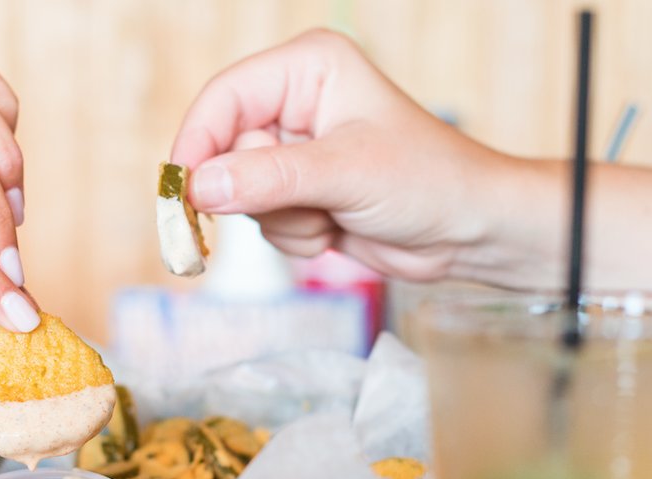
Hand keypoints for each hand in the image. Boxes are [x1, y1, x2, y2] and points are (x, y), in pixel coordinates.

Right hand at [170, 28, 517, 281]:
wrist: (468, 231)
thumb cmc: (427, 181)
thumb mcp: (346, 174)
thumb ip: (270, 179)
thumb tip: (199, 188)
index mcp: (307, 68)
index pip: (224, 99)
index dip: (198, 146)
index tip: (183, 194)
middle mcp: (294, 105)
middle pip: (226, 153)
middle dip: (263, 194)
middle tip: (309, 207)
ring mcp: (295, 153)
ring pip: (242, 196)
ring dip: (285, 220)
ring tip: (334, 215)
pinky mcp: (299, 194)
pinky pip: (264, 224)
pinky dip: (296, 237)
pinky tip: (336, 229)